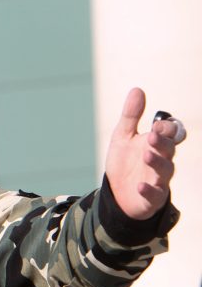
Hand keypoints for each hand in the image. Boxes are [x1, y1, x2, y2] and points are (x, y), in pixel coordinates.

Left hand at [104, 88, 182, 219]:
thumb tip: (137, 89)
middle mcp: (161, 160)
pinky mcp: (152, 198)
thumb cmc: (125, 162)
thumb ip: (131, 115)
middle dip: (162, 142)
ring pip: (164, 170)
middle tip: (152, 135)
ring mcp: (158, 179)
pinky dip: (148, 190)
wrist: (116, 192)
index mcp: (157, 144)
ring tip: (146, 154)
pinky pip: (154, 195)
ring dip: (156, 162)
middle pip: (168, 149)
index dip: (166, 128)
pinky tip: (140, 186)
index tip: (157, 124)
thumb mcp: (123, 136)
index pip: (170, 133)